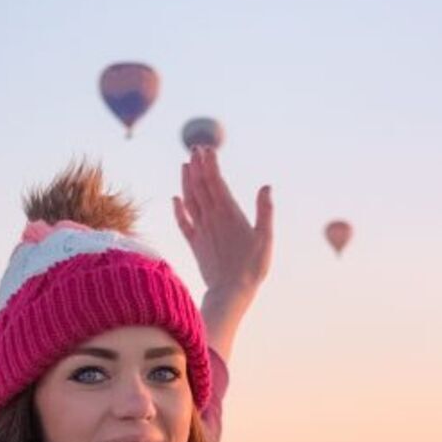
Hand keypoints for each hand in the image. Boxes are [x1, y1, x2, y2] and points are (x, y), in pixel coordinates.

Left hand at [173, 146, 272, 305]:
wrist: (230, 293)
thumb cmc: (252, 268)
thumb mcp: (265, 238)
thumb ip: (264, 211)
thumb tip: (266, 186)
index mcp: (229, 213)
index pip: (216, 182)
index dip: (210, 164)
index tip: (207, 149)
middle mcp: (211, 218)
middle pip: (201, 186)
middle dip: (198, 166)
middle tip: (195, 148)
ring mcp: (200, 230)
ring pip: (190, 200)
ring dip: (187, 181)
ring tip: (185, 165)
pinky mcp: (195, 244)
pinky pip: (183, 222)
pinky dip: (178, 209)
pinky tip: (175, 198)